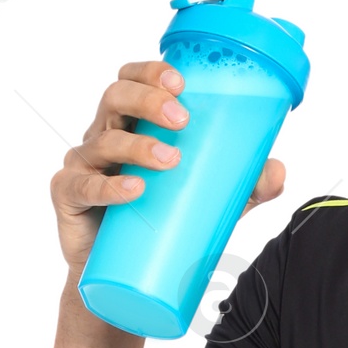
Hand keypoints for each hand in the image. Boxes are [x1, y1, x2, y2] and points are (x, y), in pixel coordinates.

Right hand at [49, 59, 285, 272]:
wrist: (120, 276)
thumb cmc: (160, 221)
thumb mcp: (210, 200)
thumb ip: (245, 186)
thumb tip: (278, 171)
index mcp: (131, 123)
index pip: (132, 80)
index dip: (150, 72)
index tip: (181, 81)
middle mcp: (103, 136)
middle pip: (115, 97)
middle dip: (147, 99)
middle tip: (181, 120)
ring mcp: (83, 165)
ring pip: (103, 140)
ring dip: (137, 145)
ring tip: (170, 160)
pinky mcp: (68, 197)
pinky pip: (83, 187)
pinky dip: (109, 187)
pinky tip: (134, 189)